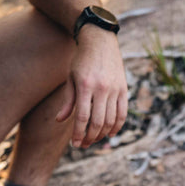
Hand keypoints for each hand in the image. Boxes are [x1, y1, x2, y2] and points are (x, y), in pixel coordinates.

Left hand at [56, 26, 127, 147]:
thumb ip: (68, 101)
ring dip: (102, 134)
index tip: (75, 144)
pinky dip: (117, 127)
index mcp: (85, 85)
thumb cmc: (82, 61)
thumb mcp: (71, 78)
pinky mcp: (124, 90)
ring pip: (110, 121)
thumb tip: (60, 120)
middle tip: (84, 144)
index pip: (82, 117)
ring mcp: (115, 90)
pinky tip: (110, 134)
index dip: (78, 133)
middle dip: (90, 137)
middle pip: (97, 122)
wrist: (101, 41)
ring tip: (94, 139)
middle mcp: (102, 88)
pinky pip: (122, 114)